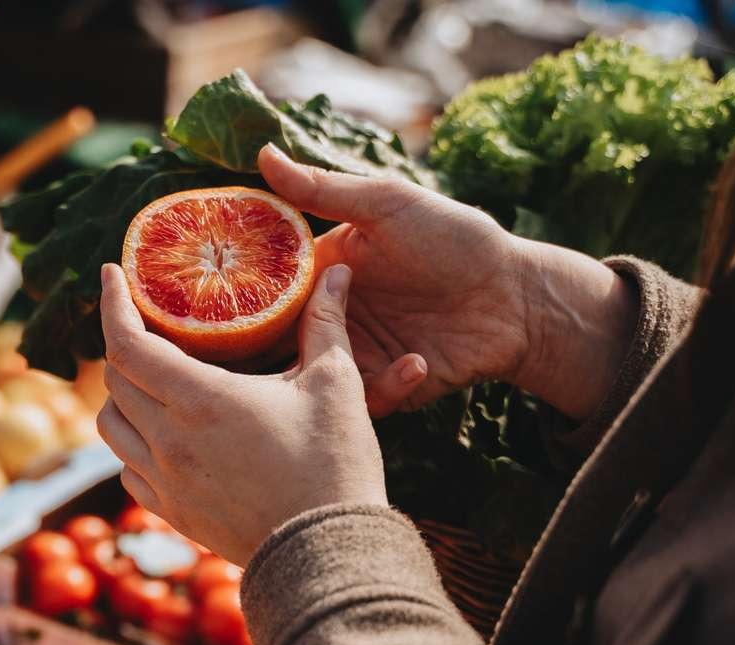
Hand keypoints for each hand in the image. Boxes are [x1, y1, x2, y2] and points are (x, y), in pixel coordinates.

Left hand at [96, 262, 389, 565]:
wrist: (328, 555)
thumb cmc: (334, 466)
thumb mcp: (335, 385)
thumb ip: (326, 322)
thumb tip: (338, 271)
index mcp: (200, 400)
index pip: (127, 342)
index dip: (112, 304)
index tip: (110, 276)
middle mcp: (169, 440)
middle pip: (115, 379)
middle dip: (124, 343)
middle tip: (147, 323)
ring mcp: (165, 481)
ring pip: (111, 425)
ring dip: (122, 395)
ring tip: (151, 378)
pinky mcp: (172, 513)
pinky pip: (128, 469)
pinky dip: (133, 442)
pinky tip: (162, 434)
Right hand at [258, 145, 635, 420]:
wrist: (518, 297)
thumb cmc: (457, 239)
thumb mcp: (388, 205)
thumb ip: (323, 189)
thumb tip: (263, 154)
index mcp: (322, 270)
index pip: (262, 286)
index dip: (237, 294)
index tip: (217, 303)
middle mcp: (330, 315)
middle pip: (276, 341)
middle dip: (266, 352)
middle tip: (272, 351)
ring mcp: (356, 354)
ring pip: (311, 378)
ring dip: (327, 373)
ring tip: (349, 359)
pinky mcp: (385, 388)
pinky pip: (363, 401)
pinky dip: (386, 388)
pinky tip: (419, 361)